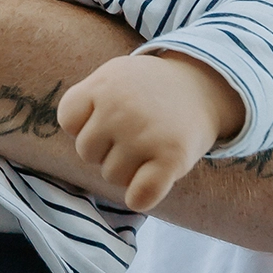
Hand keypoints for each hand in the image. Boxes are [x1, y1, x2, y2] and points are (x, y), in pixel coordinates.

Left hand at [57, 52, 243, 211]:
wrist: (204, 85)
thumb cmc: (149, 89)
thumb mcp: (114, 75)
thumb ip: (87, 100)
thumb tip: (75, 138)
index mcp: (104, 84)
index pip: (68, 119)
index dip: (84, 124)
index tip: (106, 116)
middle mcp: (121, 108)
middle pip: (86, 151)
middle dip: (106, 147)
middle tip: (132, 132)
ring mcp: (146, 135)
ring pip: (111, 175)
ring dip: (126, 169)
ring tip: (147, 146)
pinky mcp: (171, 158)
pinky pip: (139, 196)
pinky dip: (141, 197)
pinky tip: (152, 180)